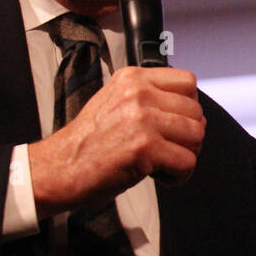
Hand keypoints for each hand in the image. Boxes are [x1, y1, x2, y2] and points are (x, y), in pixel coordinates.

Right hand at [28, 66, 204, 216]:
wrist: (59, 168)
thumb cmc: (87, 142)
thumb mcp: (115, 102)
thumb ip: (149, 98)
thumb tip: (187, 109)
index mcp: (133, 78)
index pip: (187, 82)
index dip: (189, 107)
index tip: (176, 123)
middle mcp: (139, 93)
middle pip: (196, 111)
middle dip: (189, 136)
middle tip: (170, 150)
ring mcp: (142, 119)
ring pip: (196, 135)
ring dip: (186, 155)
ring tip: (164, 163)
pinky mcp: (145, 147)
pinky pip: (187, 161)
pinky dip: (179, 175)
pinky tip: (160, 176)